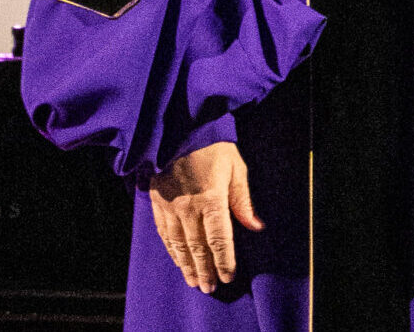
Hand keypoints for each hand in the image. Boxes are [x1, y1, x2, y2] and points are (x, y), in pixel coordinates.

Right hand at [149, 140, 261, 291]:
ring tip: (194, 281)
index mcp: (211, 199)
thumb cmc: (213, 144)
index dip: (224, 261)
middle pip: (198, 248)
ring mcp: (170, 206)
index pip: (219, 240)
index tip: (229, 276)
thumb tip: (256, 226)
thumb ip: (243, 199)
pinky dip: (171, 250)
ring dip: (187, 266)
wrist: (180, 126)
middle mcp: (188, 208)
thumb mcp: (235, 167)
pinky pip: (163, 233)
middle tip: (210, 288)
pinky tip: (177, 259)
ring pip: (178, 245)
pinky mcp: (157, 202)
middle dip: (206, 270)